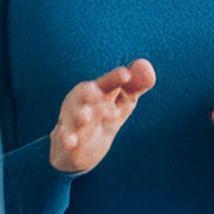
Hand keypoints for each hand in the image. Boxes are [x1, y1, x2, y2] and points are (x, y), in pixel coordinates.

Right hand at [49, 58, 155, 173]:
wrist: (79, 147)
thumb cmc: (104, 116)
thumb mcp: (123, 102)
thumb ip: (136, 86)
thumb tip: (147, 66)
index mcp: (99, 90)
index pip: (109, 82)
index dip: (116, 77)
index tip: (126, 75)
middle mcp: (84, 101)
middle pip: (84, 93)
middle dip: (87, 92)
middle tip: (93, 91)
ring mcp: (73, 119)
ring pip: (73, 115)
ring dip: (78, 115)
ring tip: (84, 118)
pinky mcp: (67, 137)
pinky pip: (65, 137)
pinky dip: (67, 139)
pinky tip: (71, 143)